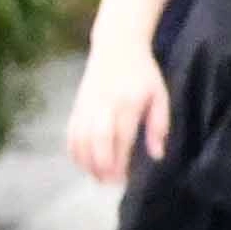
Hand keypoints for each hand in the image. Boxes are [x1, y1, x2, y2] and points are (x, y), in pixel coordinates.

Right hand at [67, 40, 166, 183]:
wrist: (116, 47)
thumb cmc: (143, 73)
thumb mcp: (159, 96)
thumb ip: (159, 126)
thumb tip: (156, 155)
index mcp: (127, 104)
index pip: (120, 139)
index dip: (119, 162)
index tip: (123, 179)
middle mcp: (103, 106)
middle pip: (96, 142)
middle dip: (100, 166)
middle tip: (108, 183)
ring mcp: (86, 107)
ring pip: (79, 140)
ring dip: (85, 162)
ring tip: (96, 176)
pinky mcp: (77, 107)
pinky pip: (71, 134)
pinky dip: (74, 151)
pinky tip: (83, 162)